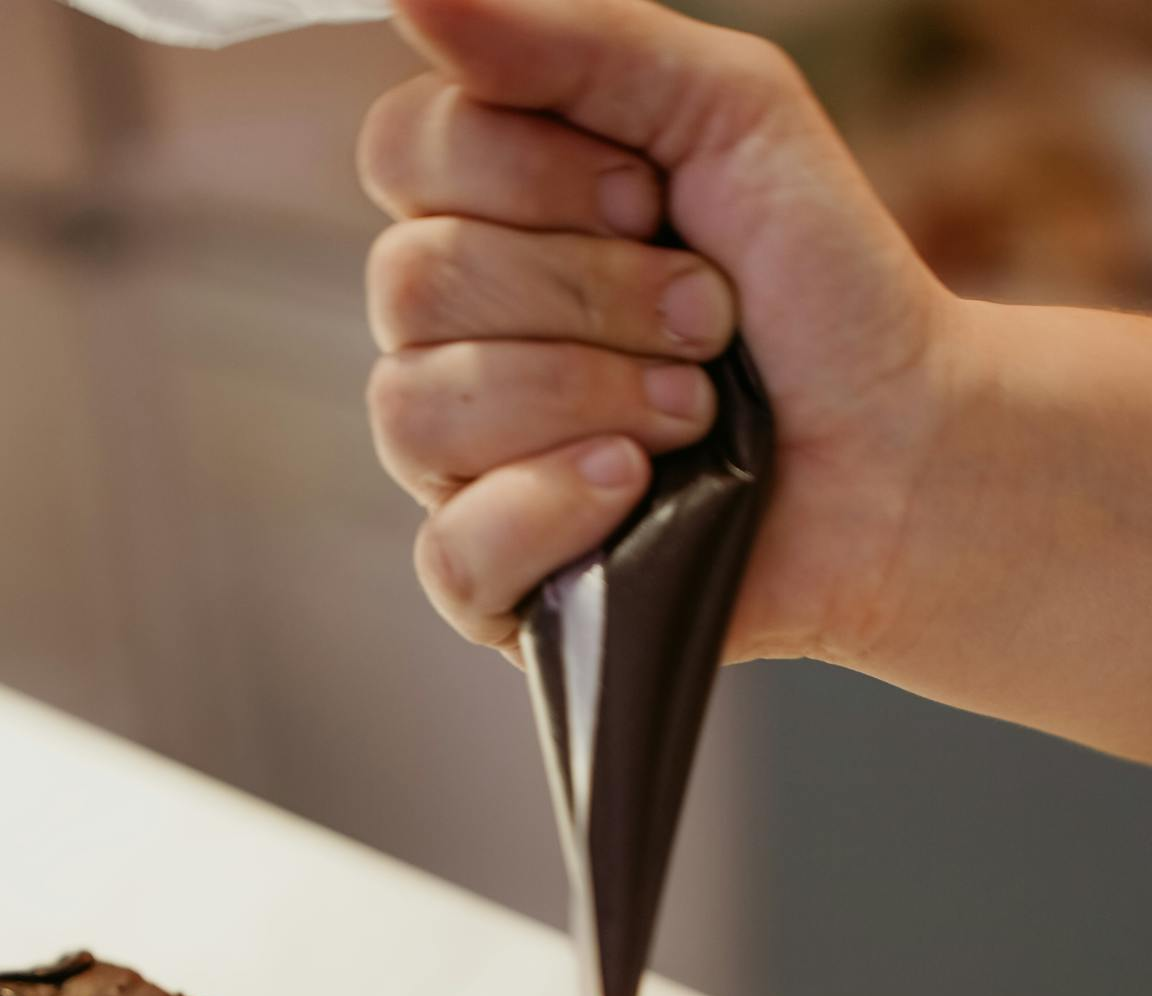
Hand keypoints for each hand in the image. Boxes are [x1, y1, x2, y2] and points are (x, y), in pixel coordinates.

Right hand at [358, 0, 946, 665]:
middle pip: (410, 285)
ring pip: (419, 413)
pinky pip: (450, 551)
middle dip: (585, 293)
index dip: (526, 171)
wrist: (901, 451)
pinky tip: (635, 494)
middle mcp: (456, 342)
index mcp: (490, 219)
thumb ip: (571, 43)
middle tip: (708, 319)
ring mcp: (466, 470)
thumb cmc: (818, 286)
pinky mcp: (500, 585)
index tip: (654, 202)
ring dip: (588, 394)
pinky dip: (547, 510)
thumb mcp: (724, 110)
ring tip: (697, 415)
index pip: (403, 156)